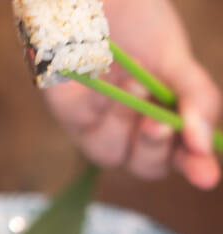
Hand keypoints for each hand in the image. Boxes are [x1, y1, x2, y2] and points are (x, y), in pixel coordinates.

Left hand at [42, 0, 220, 188]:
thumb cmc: (138, 21)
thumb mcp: (176, 59)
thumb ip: (195, 98)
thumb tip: (203, 142)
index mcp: (163, 115)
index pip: (180, 155)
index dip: (194, 168)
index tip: (206, 176)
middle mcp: (128, 126)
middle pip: (144, 165)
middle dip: (156, 149)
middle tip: (159, 125)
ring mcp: (93, 121)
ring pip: (110, 153)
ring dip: (127, 123)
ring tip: (136, 83)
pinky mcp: (64, 108)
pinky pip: (83, 119)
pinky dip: (97, 105)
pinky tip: (102, 82)